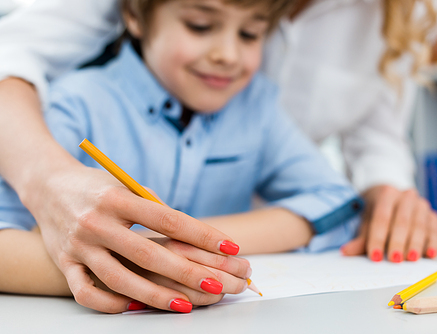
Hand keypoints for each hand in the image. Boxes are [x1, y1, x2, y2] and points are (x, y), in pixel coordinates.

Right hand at [23, 164, 248, 312]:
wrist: (48, 186)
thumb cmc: (97, 186)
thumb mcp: (125, 185)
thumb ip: (153, 206)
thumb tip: (189, 232)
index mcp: (117, 199)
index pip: (168, 219)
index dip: (202, 234)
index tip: (230, 246)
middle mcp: (97, 223)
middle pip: (148, 253)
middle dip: (186, 272)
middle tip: (218, 284)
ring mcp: (79, 246)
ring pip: (118, 278)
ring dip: (154, 295)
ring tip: (184, 305)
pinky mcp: (64, 262)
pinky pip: (85, 291)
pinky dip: (109, 303)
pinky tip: (133, 307)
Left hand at [341, 185, 436, 261]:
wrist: (391, 197)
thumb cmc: (376, 212)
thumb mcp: (366, 222)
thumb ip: (359, 239)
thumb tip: (346, 252)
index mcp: (386, 194)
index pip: (381, 217)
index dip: (377, 238)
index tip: (374, 256)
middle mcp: (405, 196)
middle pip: (401, 221)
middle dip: (397, 242)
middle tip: (394, 259)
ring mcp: (421, 204)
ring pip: (419, 225)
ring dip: (415, 243)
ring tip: (411, 259)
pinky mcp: (432, 214)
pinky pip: (434, 229)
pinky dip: (433, 242)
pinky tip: (430, 254)